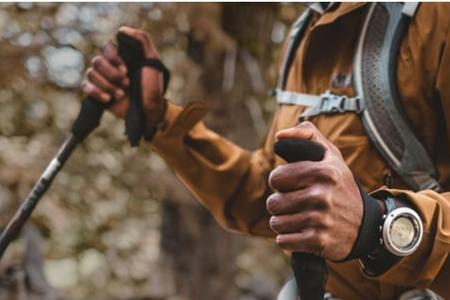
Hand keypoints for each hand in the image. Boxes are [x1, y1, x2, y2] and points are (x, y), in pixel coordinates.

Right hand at [82, 26, 165, 133]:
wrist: (149, 110)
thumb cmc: (153, 86)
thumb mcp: (153, 61)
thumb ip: (142, 40)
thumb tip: (122, 30)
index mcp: (121, 56)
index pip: (106, 47)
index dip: (114, 58)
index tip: (126, 69)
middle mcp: (109, 66)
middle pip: (97, 61)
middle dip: (112, 74)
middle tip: (127, 84)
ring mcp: (102, 79)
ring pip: (91, 73)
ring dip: (108, 85)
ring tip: (121, 94)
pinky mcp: (96, 93)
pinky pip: (85, 86)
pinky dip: (96, 92)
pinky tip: (109, 99)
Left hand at [267, 122, 362, 260]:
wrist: (367, 225)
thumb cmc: (340, 186)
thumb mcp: (331, 155)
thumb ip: (307, 136)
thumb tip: (279, 136)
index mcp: (323, 172)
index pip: (276, 177)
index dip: (281, 182)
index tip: (293, 185)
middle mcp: (321, 195)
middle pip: (273, 202)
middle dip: (281, 204)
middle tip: (298, 204)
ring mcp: (319, 220)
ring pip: (276, 223)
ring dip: (284, 222)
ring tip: (301, 218)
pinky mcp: (317, 241)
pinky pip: (283, 241)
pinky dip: (289, 239)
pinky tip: (303, 233)